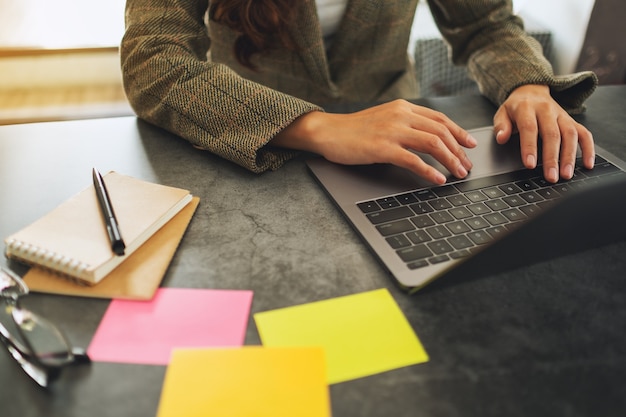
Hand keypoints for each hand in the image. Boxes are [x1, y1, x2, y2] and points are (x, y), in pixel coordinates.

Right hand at [271, 100, 476, 183]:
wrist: (327, 131)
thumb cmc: (352, 129)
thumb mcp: (383, 118)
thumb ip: (404, 122)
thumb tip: (426, 136)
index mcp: (402, 107)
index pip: (439, 118)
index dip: (458, 132)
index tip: (469, 144)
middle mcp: (400, 115)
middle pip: (440, 131)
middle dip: (458, 151)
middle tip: (466, 166)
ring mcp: (392, 131)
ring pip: (432, 143)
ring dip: (449, 160)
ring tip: (457, 173)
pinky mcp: (382, 148)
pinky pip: (413, 160)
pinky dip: (429, 171)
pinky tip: (437, 179)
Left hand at [493, 84, 594, 182]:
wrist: (531, 91)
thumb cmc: (516, 108)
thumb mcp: (502, 113)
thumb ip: (501, 126)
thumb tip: (501, 138)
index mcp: (527, 108)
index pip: (530, 128)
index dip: (530, 147)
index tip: (530, 164)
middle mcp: (547, 110)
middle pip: (552, 134)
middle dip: (552, 158)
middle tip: (551, 176)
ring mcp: (562, 115)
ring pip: (570, 134)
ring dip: (569, 156)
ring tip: (566, 174)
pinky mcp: (572, 120)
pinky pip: (584, 133)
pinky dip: (588, 148)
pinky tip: (587, 164)